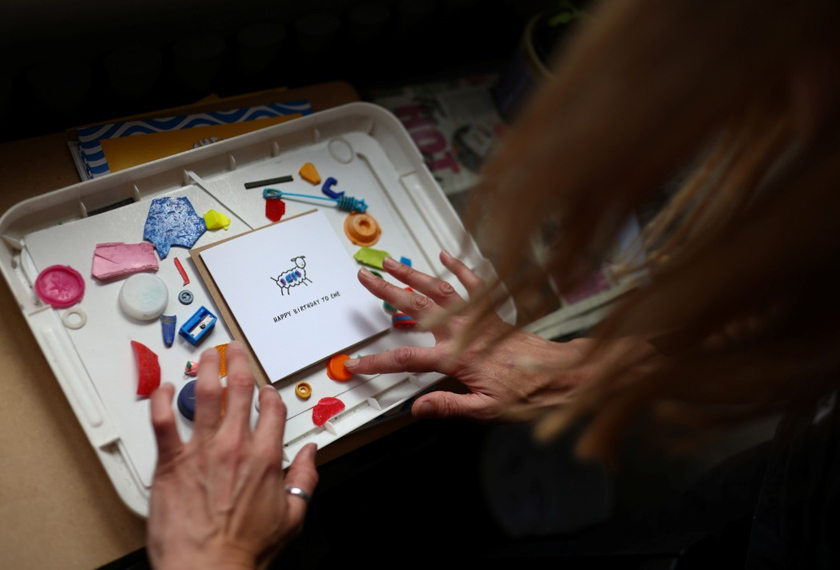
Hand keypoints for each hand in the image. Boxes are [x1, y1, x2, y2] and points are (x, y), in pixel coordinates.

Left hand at [147, 341, 317, 569]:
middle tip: (234, 351)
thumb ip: (305, 479)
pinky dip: (161, 398)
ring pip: (203, 394)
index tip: (265, 390)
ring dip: (205, 368)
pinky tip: (162, 387)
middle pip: (239, 389)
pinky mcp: (170, 462)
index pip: (271, 408)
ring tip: (205, 356)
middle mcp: (234, 446)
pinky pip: (162, 420)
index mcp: (265, 457)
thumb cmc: (244, 551)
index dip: (269, 393)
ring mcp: (200, 451)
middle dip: (238, 363)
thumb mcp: (292, 517)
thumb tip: (312, 454)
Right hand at [346, 251, 596, 421]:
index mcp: (458, 358)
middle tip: (366, 278)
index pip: (407, 361)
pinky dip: (458, 267)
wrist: (561, 375)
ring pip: (439, 289)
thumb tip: (418, 408)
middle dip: (387, 292)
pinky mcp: (493, 311)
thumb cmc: (529, 393)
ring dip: (413, 274)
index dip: (378, 363)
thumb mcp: (487, 410)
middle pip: (416, 307)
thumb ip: (449, 406)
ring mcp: (478, 317)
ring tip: (392, 262)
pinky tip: (443, 256)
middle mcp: (464, 331)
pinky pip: (473, 283)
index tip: (358, 362)